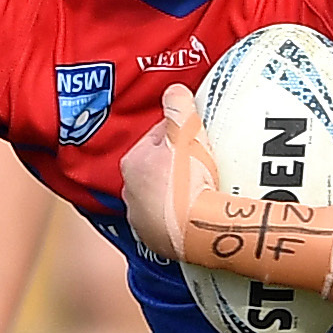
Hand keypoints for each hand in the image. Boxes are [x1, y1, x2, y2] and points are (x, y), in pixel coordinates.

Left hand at [116, 86, 207, 260]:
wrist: (199, 229)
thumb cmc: (189, 179)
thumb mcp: (186, 132)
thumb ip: (178, 106)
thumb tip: (173, 89)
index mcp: (132, 163)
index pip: (156, 138)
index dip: (179, 134)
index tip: (196, 137)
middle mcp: (129, 194)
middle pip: (158, 169)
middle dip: (176, 164)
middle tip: (203, 163)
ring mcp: (142, 221)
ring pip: (162, 197)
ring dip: (178, 192)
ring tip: (203, 189)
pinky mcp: (156, 243)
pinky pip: (169, 223)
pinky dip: (181, 217)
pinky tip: (198, 213)